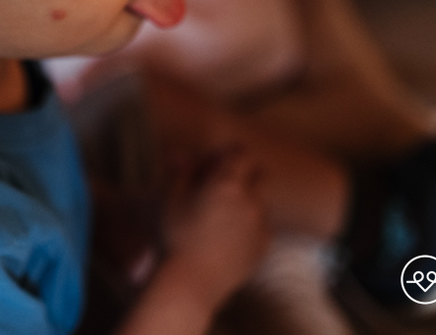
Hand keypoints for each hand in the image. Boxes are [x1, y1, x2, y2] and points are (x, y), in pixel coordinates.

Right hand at [162, 147, 272, 308]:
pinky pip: (261, 227)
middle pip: (260, 174)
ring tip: (221, 216)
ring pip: (260, 202)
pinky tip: (228, 237)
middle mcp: (251, 200)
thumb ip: (181, 172)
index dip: (228, 155)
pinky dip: (249, 226)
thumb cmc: (178, 236)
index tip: (213, 163)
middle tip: (220, 186)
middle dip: (244, 174)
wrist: (193, 280)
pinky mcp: (264, 246)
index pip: (242, 154)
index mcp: (228, 183)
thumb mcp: (171, 199)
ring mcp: (261, 224)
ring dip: (246, 201)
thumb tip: (182, 156)